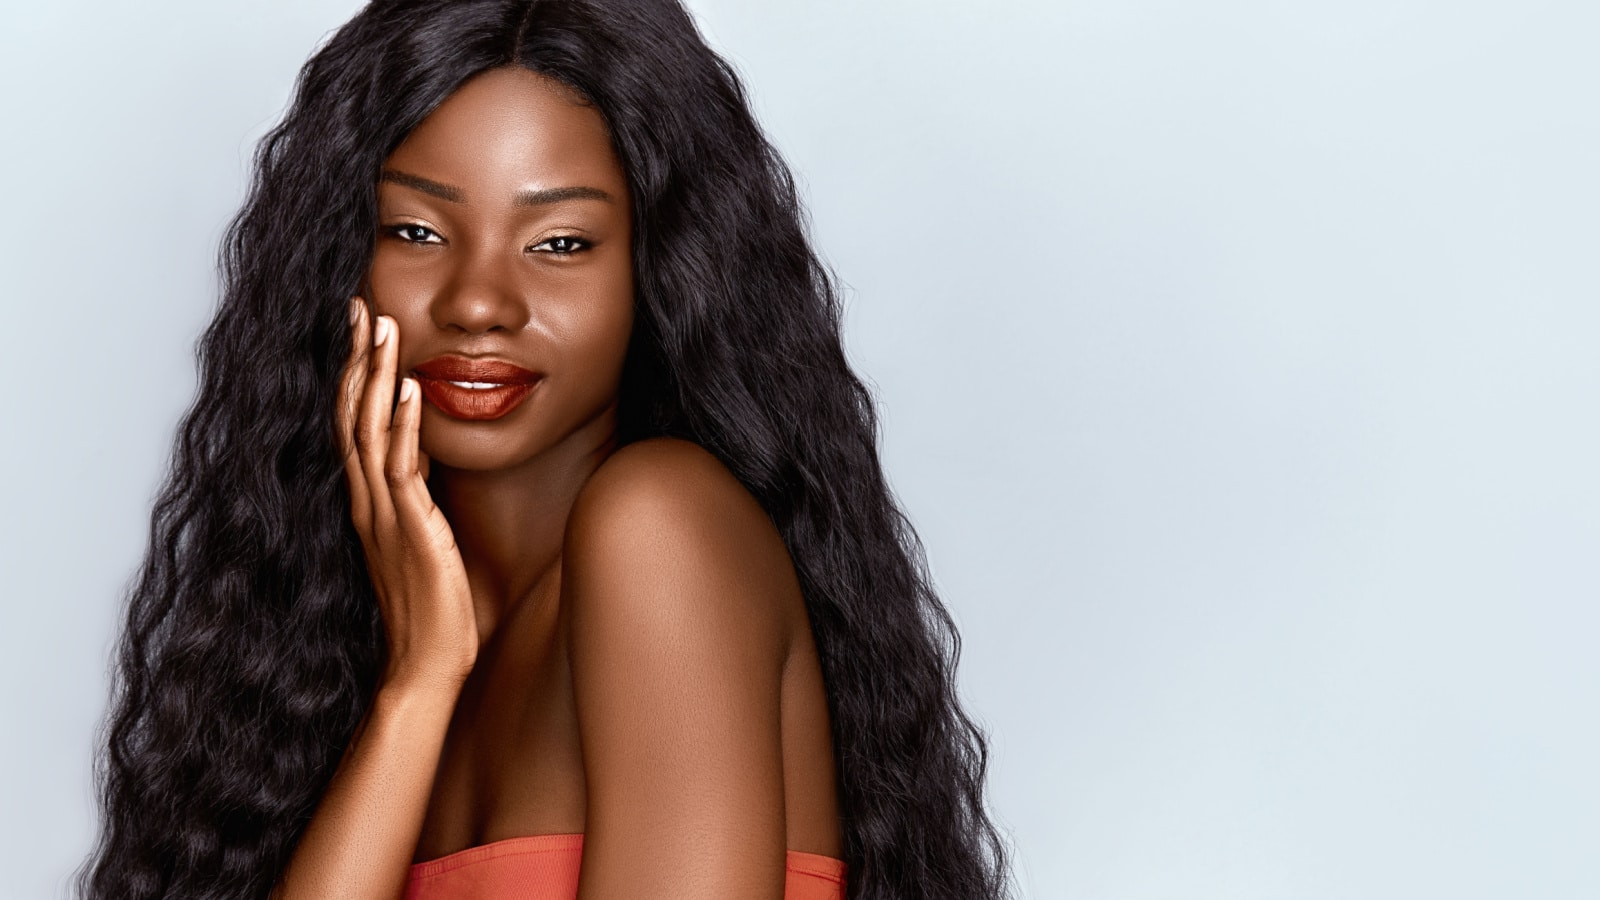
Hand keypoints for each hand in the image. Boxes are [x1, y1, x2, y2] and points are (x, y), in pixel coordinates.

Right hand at [338, 297, 477, 689]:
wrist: (425, 666)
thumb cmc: (429, 611)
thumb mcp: (418, 543)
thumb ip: (413, 504)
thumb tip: (420, 466)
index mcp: (368, 503)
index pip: (353, 424)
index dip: (353, 374)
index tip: (357, 329)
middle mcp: (368, 502)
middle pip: (352, 415)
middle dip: (355, 358)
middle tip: (359, 305)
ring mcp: (384, 514)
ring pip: (371, 431)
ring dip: (377, 376)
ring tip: (383, 325)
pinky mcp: (411, 530)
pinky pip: (403, 469)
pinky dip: (406, 425)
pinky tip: (411, 388)